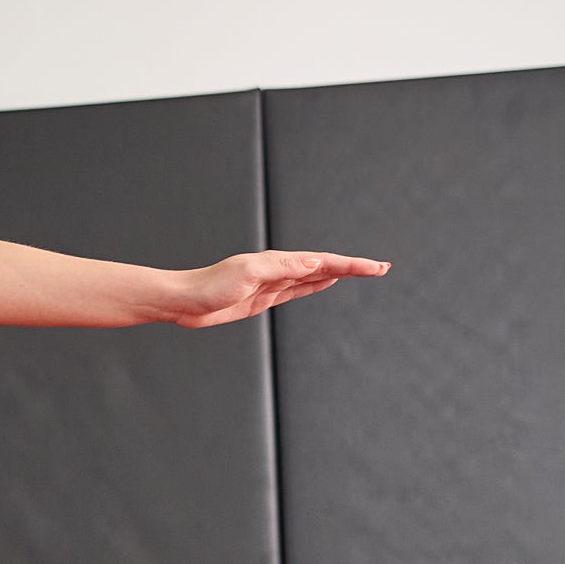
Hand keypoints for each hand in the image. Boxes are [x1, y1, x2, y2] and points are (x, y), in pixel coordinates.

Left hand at [175, 249, 387, 327]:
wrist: (182, 302)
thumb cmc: (209, 287)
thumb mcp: (247, 274)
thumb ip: (282, 268)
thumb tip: (316, 263)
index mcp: (278, 262)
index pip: (324, 261)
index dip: (353, 265)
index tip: (378, 268)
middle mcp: (278, 269)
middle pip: (325, 266)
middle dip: (354, 267)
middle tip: (382, 268)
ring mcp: (271, 283)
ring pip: (314, 276)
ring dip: (339, 273)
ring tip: (362, 271)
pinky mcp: (261, 297)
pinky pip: (296, 288)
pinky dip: (315, 283)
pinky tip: (325, 281)